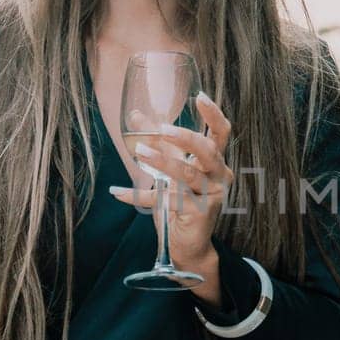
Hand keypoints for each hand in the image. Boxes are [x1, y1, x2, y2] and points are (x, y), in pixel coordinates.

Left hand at [109, 89, 233, 272]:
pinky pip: (167, 199)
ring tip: (139, 152)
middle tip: (161, 127)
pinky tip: (118, 192)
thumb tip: (134, 114)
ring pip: (188, 173)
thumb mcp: (169, 169)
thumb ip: (158, 143)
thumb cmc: (180, 204)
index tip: (198, 96)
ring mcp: (212, 195)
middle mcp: (219, 176)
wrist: (185, 244)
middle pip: (208, 150)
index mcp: (214, 162)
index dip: (213, 114)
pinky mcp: (200, 213)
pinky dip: (138, 196)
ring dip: (162, 161)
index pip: (221, 133)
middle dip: (185, 137)